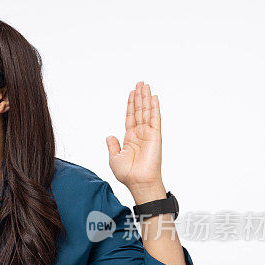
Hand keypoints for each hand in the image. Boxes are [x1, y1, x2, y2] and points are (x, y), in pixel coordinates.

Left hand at [106, 82, 165, 197]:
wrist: (137, 182)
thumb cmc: (127, 174)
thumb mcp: (114, 158)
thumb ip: (112, 145)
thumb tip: (109, 136)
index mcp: (130, 138)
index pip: (130, 117)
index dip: (130, 104)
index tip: (132, 93)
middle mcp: (140, 134)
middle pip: (139, 111)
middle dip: (139, 97)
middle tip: (140, 83)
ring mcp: (148, 134)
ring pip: (147, 111)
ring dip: (146, 98)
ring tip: (145, 85)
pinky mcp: (155, 136)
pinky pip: (155, 118)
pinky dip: (154, 107)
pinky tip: (154, 97)